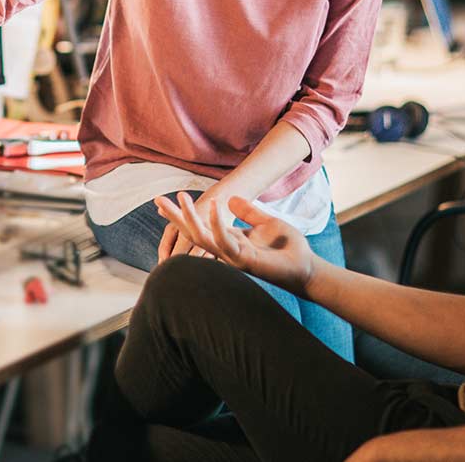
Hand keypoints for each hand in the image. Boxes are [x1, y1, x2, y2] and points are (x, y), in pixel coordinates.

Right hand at [155, 193, 316, 293]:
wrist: (306, 267)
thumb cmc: (288, 248)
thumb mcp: (267, 221)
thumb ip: (249, 211)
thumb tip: (232, 198)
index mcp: (231, 240)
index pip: (201, 227)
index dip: (183, 215)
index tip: (164, 202)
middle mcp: (227, 249)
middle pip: (193, 234)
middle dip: (176, 217)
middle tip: (158, 200)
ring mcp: (234, 256)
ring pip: (203, 238)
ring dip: (190, 218)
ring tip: (181, 197)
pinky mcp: (245, 260)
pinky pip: (225, 241)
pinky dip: (217, 223)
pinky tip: (212, 206)